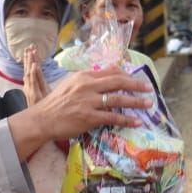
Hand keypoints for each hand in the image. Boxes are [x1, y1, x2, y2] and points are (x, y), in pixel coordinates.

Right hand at [22, 44, 49, 105]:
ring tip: (32, 52)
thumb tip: (37, 77)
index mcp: (31, 85)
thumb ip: (41, 86)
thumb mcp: (44, 95)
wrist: (41, 122)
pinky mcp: (35, 95)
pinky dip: (34, 73)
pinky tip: (35, 66)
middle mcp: (30, 87)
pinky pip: (34, 82)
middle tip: (30, 46)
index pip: (30, 69)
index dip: (29, 58)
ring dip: (31, 62)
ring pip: (30, 73)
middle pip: (28, 69)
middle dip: (29, 57)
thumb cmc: (44, 109)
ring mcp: (32, 91)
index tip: (31, 48)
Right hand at [24, 67, 151, 140]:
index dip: (126, 74)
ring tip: (148, 103)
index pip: (110, 71)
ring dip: (136, 101)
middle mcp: (87, 86)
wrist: (42, 119)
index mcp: (84, 76)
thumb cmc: (57, 103)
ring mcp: (88, 102)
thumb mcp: (71, 85)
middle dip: (136, 84)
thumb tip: (108, 75)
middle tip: (149, 87)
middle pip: (118, 81)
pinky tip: (137, 121)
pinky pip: (113, 117)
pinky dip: (127, 119)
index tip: (136, 78)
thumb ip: (89, 80)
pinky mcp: (88, 117)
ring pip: (118, 99)